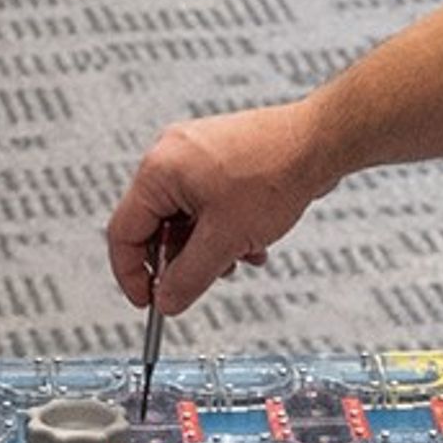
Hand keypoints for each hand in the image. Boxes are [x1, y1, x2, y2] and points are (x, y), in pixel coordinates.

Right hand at [106, 100, 326, 312]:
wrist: (319, 142)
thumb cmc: (275, 172)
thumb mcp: (226, 240)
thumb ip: (189, 277)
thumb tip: (166, 300)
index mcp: (158, 170)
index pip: (124, 232)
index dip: (132, 274)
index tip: (148, 300)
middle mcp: (170, 156)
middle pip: (156, 226)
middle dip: (183, 259)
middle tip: (203, 280)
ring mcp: (195, 154)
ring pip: (185, 218)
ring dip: (208, 247)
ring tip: (239, 256)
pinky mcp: (218, 157)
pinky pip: (206, 203)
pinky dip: (223, 228)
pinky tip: (252, 240)